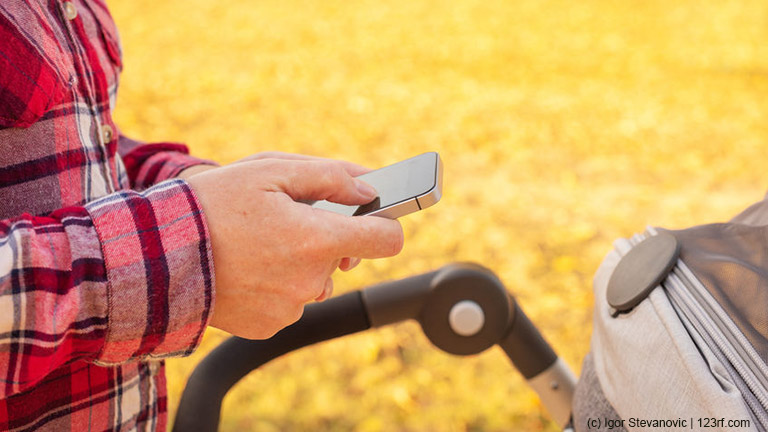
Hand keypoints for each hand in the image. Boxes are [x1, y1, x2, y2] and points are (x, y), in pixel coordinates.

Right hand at [187, 158, 403, 338]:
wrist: (155, 258)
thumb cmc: (211, 206)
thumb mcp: (270, 171)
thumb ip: (331, 177)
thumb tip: (370, 191)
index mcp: (317, 239)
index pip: (386, 239)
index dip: (383, 224)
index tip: (372, 217)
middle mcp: (311, 280)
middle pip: (344, 257)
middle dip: (323, 236)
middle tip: (282, 220)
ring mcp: (291, 308)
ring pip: (315, 279)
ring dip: (298, 261)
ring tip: (256, 244)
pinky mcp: (269, 326)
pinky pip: (290, 301)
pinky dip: (276, 284)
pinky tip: (246, 269)